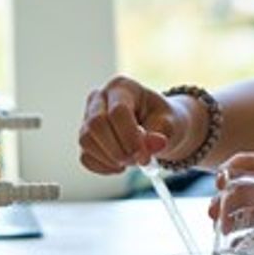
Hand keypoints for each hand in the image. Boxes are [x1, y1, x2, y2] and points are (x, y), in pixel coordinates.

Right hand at [77, 75, 198, 174]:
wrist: (157, 125)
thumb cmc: (162, 119)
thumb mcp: (169, 123)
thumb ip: (159, 134)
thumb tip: (146, 151)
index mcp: (122, 87)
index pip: (117, 111)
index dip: (130, 136)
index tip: (144, 155)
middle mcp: (99, 98)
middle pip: (95, 124)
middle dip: (118, 149)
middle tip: (137, 160)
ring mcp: (87, 117)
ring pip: (86, 140)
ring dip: (110, 159)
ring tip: (131, 161)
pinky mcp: (85, 138)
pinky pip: (85, 157)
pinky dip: (103, 167)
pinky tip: (120, 166)